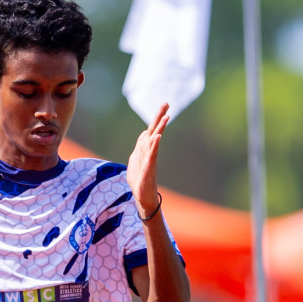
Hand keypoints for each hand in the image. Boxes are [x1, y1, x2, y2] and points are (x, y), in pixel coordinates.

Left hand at [127, 102, 169, 219]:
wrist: (143, 199)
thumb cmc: (140, 181)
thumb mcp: (135, 161)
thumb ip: (139, 147)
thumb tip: (143, 134)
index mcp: (146, 150)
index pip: (151, 131)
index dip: (156, 119)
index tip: (164, 106)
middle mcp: (150, 153)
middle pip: (154, 131)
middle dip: (160, 117)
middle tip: (167, 103)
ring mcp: (150, 160)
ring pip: (154, 141)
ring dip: (159, 128)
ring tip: (166, 116)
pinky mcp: (149, 169)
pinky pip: (152, 155)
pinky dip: (154, 146)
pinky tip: (157, 136)